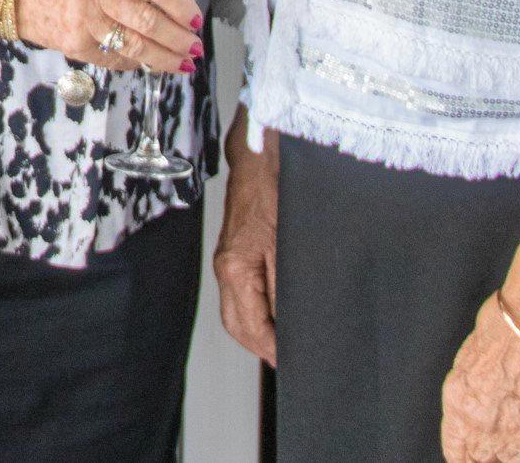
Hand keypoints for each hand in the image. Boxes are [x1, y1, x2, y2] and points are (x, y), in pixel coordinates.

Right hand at [13, 0, 202, 73]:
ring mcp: (83, 19)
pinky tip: (147, 64)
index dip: (180, 4)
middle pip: (148, 20)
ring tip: (182, 63)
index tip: (196, 18)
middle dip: (179, 38)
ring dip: (165, 58)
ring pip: (135, 45)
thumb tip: (168, 6)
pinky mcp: (73, 43)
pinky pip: (113, 58)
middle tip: (195, 47)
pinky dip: (135, 63)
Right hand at [214, 113, 278, 365]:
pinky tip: (275, 314)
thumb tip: (289, 326)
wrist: (261, 155)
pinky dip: (254, 311)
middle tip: (289, 361)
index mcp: (236, 269)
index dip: (272, 350)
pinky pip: (239, 293)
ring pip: (235, 311)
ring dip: (256, 332)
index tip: (293, 363)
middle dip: (259, 348)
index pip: (250, 327)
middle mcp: (225, 267)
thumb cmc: (277, 191)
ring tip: (284, 345)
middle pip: (235, 325)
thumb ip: (285, 289)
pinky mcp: (234, 250)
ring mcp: (227, 258)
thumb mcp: (289, 245)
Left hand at [440, 293, 519, 462]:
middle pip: (482, 462)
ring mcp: (518, 438)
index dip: (463, 457)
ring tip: (518, 443)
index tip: (470, 457)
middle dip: (488, 456)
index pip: (455, 453)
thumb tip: (470, 415)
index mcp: (459, 408)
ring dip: (514, 457)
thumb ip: (466, 398)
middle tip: (496, 446)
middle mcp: (484, 430)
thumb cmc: (502, 333)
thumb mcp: (464, 364)